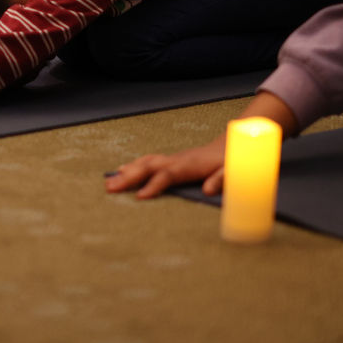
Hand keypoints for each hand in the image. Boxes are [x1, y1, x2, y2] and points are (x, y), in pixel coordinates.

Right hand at [106, 136, 227, 198]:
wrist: (232, 145)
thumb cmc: (233, 161)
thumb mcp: (233, 171)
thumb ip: (222, 180)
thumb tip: (208, 191)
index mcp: (190, 166)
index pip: (168, 175)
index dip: (154, 185)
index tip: (139, 197)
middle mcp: (177, 160)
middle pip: (148, 166)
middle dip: (128, 177)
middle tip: (110, 188)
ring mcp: (173, 159)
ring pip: (145, 162)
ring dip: (126, 171)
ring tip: (109, 182)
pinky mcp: (171, 160)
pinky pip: (148, 161)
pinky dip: (133, 166)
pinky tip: (120, 171)